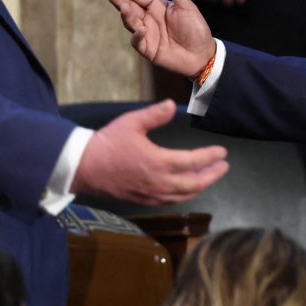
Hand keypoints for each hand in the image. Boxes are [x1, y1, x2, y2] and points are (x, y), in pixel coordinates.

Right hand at [70, 100, 228, 205]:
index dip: (211, 157)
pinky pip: (171, 202)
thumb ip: (155, 114)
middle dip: (212, 175)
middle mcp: (158, 182)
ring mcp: (151, 195)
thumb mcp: (131, 123)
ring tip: (210, 176)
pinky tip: (188, 188)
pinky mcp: (142, 201)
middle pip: (194, 184)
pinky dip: (185, 195)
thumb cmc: (107, 143)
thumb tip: (173, 104)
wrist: (80, 167)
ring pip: (184, 196)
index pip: (193, 161)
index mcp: (158, 162)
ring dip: (201, 186)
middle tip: (224, 166)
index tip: (223, 152)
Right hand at [106, 0, 215, 77]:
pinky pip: (138, 40)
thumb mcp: (187, 8)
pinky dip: (137, 35)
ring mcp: (146, 33)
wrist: (202, 55)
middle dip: (119, 0)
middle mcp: (149, 19)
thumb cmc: (196, 29)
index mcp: (157, 7)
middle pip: (130, 7)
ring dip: (126, 15)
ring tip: (124, 7)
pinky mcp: (147, 48)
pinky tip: (140, 29)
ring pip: (131, 22)